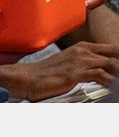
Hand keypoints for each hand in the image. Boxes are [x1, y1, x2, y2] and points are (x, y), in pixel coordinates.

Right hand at [3, 42, 118, 100]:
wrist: (27, 78)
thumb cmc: (45, 75)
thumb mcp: (69, 65)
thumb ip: (85, 66)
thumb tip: (101, 75)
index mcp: (82, 47)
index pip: (113, 49)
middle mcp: (83, 51)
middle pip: (116, 55)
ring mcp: (80, 61)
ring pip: (112, 64)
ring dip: (117, 75)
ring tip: (118, 84)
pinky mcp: (76, 73)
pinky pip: (102, 76)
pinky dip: (111, 83)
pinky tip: (113, 89)